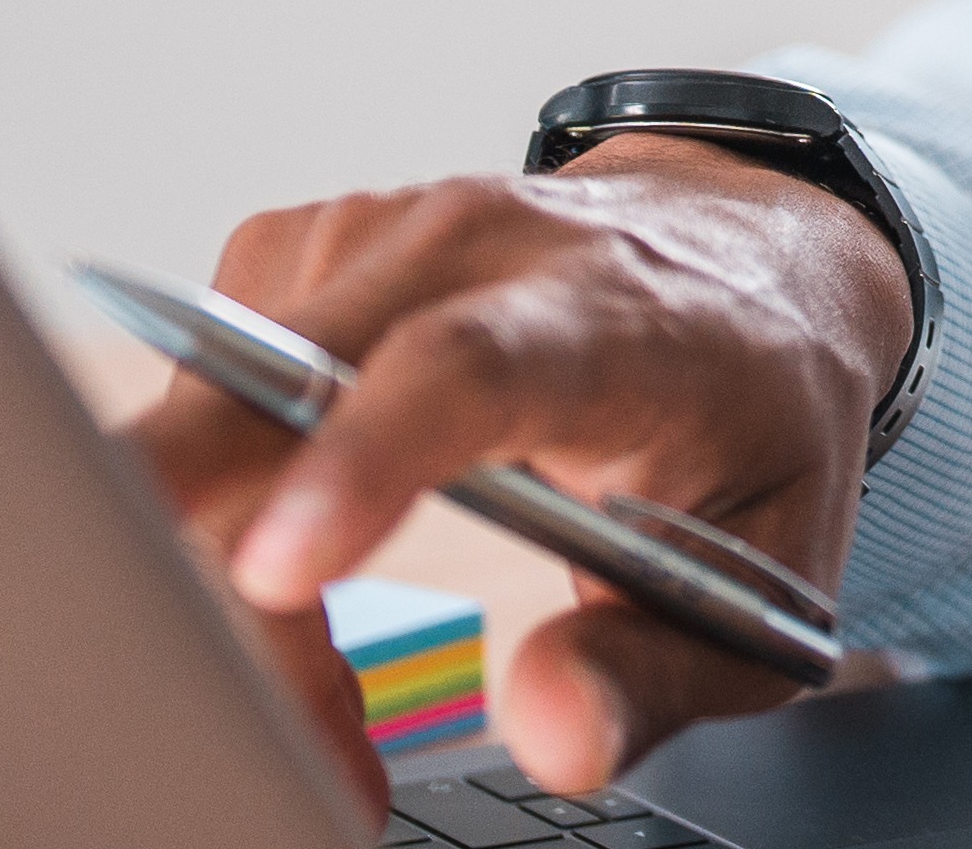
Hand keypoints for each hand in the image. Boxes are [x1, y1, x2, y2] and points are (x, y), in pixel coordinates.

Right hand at [128, 139, 917, 812]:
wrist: (751, 251)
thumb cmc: (755, 406)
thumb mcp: (770, 565)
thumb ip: (659, 668)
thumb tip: (551, 736)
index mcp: (609, 318)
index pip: (466, 367)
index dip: (361, 465)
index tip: (283, 575)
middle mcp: (478, 249)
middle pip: (284, 375)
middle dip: (201, 538)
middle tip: (238, 724)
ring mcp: (379, 236)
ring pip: (225, 408)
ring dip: (237, 575)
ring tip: (333, 698)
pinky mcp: (307, 251)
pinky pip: (210, 391)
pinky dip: (229, 507)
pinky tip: (305, 578)